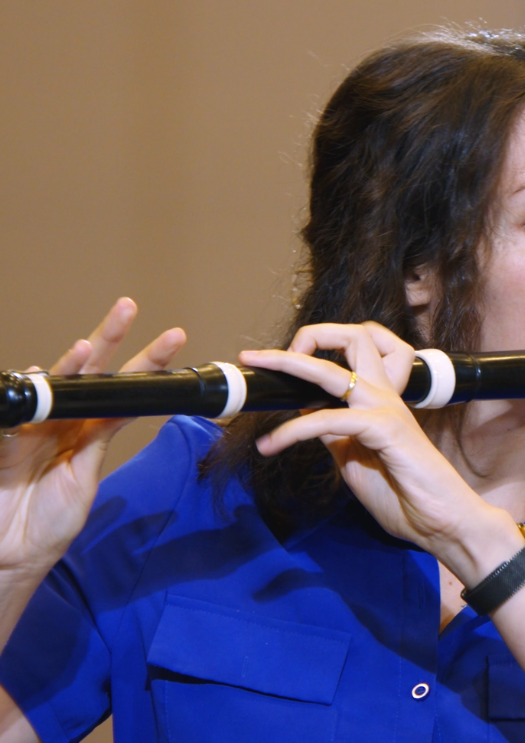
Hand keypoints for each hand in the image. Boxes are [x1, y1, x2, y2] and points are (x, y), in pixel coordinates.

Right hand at [0, 298, 185, 576]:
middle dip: (108, 336)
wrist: (12, 552)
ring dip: (70, 366)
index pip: (122, 388)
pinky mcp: (4, 441)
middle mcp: (59, 419)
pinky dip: (29, 396)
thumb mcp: (85, 475)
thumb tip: (112, 404)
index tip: (173, 337)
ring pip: (55, 386)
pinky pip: (17, 416)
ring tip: (88, 347)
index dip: (146, 363)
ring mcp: (30, 427)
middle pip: (88, 370)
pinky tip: (36, 378)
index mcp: (86, 428)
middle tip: (128, 306)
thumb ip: (97, 440)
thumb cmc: (49, 520)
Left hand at [240, 323, 521, 582]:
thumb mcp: (354, 461)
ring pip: (335, 370)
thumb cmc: (405, 497)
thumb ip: (335, 436)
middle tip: (261, 356)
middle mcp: (384, 397)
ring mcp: (386, 410)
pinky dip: (295, 429)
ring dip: (291, 364)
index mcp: (379, 403)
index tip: (273, 372)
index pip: (348, 359)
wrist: (442, 522)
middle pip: (351, 341)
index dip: (310, 358)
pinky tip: (273, 445)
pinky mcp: (385, 429)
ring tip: (257, 365)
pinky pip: (329, 419)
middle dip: (306, 337)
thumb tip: (307, 416)